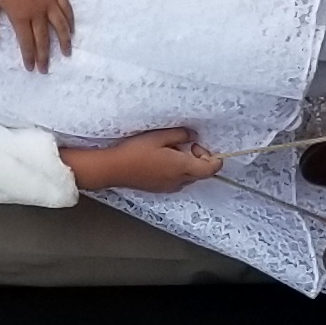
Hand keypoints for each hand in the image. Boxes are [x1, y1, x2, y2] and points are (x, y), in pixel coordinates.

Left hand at [0, 0, 76, 70]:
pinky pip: (66, 8)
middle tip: (46, 69)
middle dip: (45, 56)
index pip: (27, 42)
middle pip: (44, 39)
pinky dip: (70, 21)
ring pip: (60, 26)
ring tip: (67, 53)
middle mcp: (37, 11)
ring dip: (64, 41)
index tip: (32, 68)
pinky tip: (72, 29)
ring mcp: (49, 0)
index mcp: (20, 15)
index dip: (30, 57)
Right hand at [64, 128, 221, 192]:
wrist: (114, 169)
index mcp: (182, 167)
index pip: (211, 169)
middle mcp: (179, 181)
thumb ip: (180, 135)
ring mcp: (169, 187)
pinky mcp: (159, 189)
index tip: (197, 145)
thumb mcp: (159, 136)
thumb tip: (193, 136)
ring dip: (187, 165)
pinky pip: (177, 181)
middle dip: (199, 159)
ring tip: (170, 152)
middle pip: (201, 174)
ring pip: (189, 178)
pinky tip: (161, 160)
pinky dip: (176, 171)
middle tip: (185, 145)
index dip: (212, 157)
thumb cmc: (135, 152)